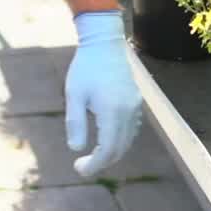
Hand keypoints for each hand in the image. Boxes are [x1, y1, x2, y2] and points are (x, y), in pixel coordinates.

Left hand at [65, 10, 142, 177]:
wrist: (105, 42)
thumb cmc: (86, 67)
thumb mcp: (74, 94)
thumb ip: (75, 123)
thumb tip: (76, 149)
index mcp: (112, 111)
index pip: (108, 150)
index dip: (95, 165)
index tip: (79, 169)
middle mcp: (128, 111)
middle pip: (120, 149)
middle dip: (102, 162)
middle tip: (82, 165)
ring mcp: (135, 106)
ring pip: (128, 141)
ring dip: (112, 152)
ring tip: (92, 155)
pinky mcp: (137, 101)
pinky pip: (132, 130)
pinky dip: (120, 140)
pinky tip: (106, 138)